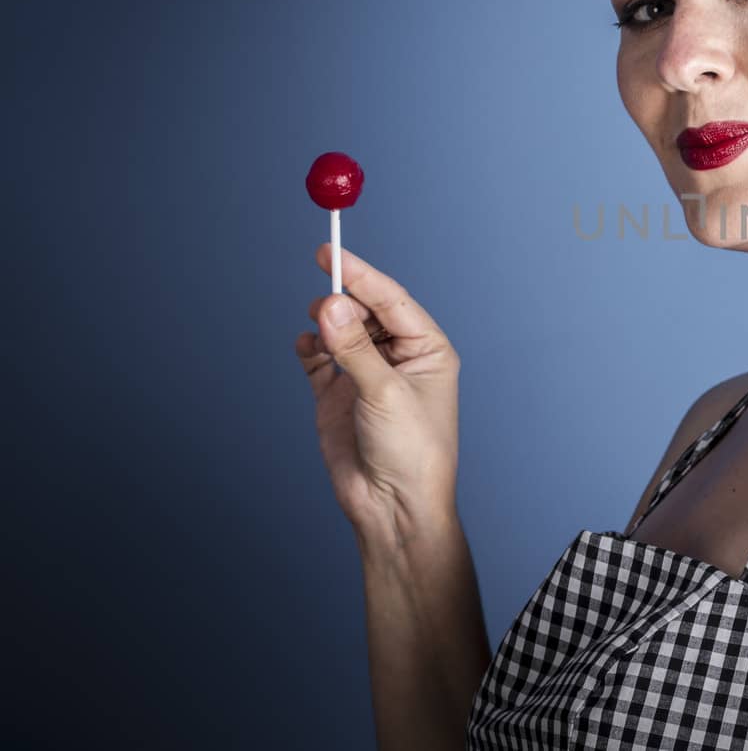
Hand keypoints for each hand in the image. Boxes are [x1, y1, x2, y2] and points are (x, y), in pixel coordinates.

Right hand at [293, 244, 461, 544]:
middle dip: (341, 300)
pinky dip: (309, 348)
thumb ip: (354, 349)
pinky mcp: (338, 394)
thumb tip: (328, 306)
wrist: (392, 508)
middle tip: (320, 297)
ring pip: (340, 331)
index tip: (330, 253)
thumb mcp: (385, 394)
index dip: (361, 274)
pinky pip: (319, 358)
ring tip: (317, 331)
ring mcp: (366, 374)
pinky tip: (306, 348)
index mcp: (427, 349)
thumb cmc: (411, 452)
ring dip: (325, 324)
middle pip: (364, 310)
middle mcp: (398, 357)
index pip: (391, 299)